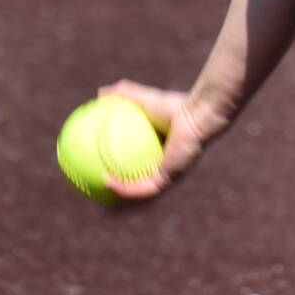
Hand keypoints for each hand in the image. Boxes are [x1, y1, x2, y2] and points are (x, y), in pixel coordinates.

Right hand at [97, 79, 222, 200]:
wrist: (196, 115)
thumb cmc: (175, 104)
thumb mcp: (143, 98)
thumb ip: (123, 94)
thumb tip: (100, 93)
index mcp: (162, 155)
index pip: (140, 170)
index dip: (122, 175)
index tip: (101, 173)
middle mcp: (166, 169)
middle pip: (139, 189)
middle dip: (120, 198)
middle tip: (98, 196)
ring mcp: (167, 177)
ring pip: (140, 196)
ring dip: (119, 201)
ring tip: (99, 201)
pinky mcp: (167, 179)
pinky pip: (142, 188)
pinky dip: (124, 188)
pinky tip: (107, 181)